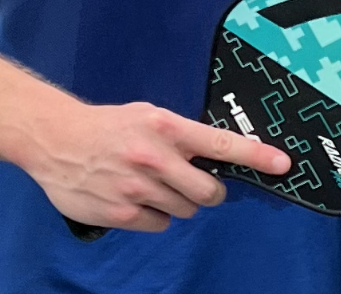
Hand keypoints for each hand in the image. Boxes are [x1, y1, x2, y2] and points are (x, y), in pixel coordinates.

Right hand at [24, 93, 291, 232]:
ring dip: (177, 202)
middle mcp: (155, 157)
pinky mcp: (122, 213)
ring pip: (185, 210)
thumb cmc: (108, 125)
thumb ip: (180, 135)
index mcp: (164, 126)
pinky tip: (135, 198)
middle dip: (209, 190)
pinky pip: (160, 224)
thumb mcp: (147, 115)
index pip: (220, 142)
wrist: (57, 140)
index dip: (255, 155)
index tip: (283, 164)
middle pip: (209, 191)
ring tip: (152, 184)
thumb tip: (215, 153)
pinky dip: (154, 215)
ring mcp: (138, 188)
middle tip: (194, 182)